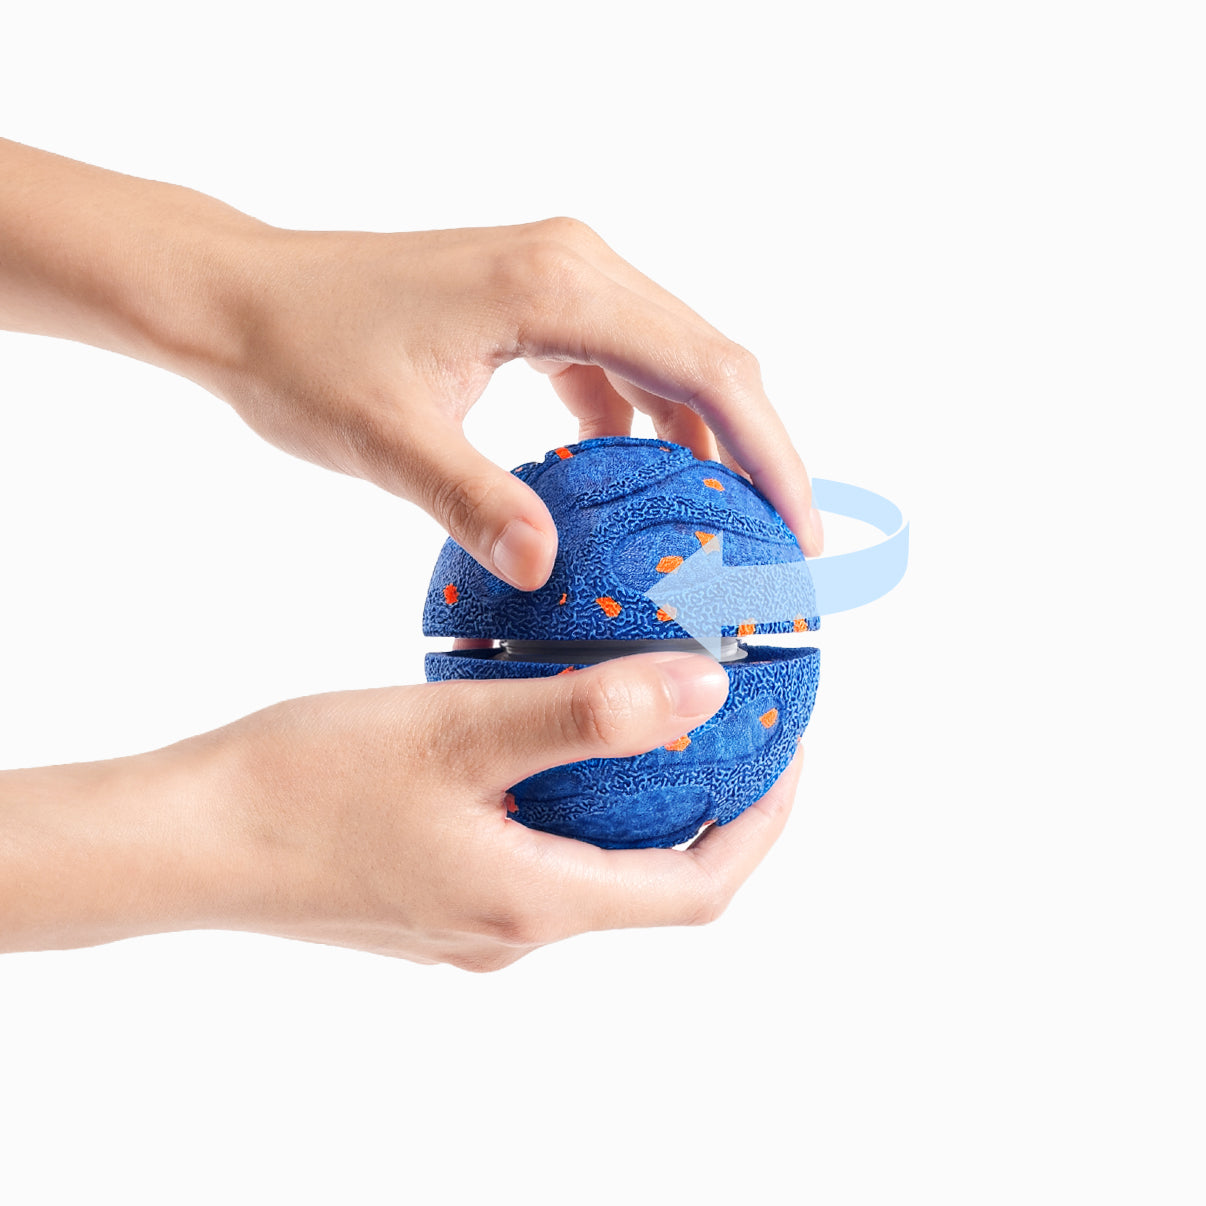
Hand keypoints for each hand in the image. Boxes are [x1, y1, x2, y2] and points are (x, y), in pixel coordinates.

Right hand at [0, 653, 800, 965]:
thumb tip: (706, 695)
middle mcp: (509, 929)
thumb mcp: (463, 732)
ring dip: (631, 801)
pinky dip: (563, 799)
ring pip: (585, 863)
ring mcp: (464, 919)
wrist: (184, 837)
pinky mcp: (424, 894)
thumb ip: (590, 715)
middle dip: (705, 807)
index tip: (788, 750)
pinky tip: (538, 734)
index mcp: (534, 904)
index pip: (698, 890)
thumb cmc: (310, 783)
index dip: (760, 825)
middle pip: (649, 882)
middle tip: (727, 724)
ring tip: (644, 716)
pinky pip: (527, 850)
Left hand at [194, 218, 824, 587]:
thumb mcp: (388, 438)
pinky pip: (620, 363)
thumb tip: (548, 565)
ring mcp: (557, 277)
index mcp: (555, 287)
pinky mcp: (536, 302)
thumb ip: (473, 500)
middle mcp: (573, 265)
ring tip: (725, 522)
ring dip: (707, 437)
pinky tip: (640, 482)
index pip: (706, 367)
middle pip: (709, 358)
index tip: (797, 530)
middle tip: (781, 545)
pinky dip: (646, 422)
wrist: (241, 298)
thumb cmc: (302, 353)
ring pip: (671, 359)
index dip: (769, 451)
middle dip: (757, 450)